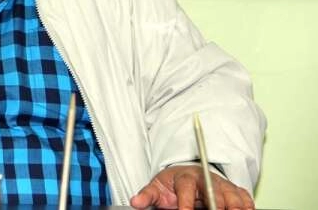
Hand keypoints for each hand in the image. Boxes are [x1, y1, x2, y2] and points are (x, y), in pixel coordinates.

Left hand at [130, 165, 253, 209]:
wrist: (188, 175)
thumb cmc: (173, 184)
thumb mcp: (157, 188)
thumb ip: (148, 196)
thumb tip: (135, 202)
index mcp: (185, 177)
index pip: (186, 188)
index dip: (186, 202)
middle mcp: (207, 179)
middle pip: (216, 193)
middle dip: (217, 206)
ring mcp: (223, 185)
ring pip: (234, 196)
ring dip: (234, 207)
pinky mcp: (236, 191)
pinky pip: (246, 199)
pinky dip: (247, 207)